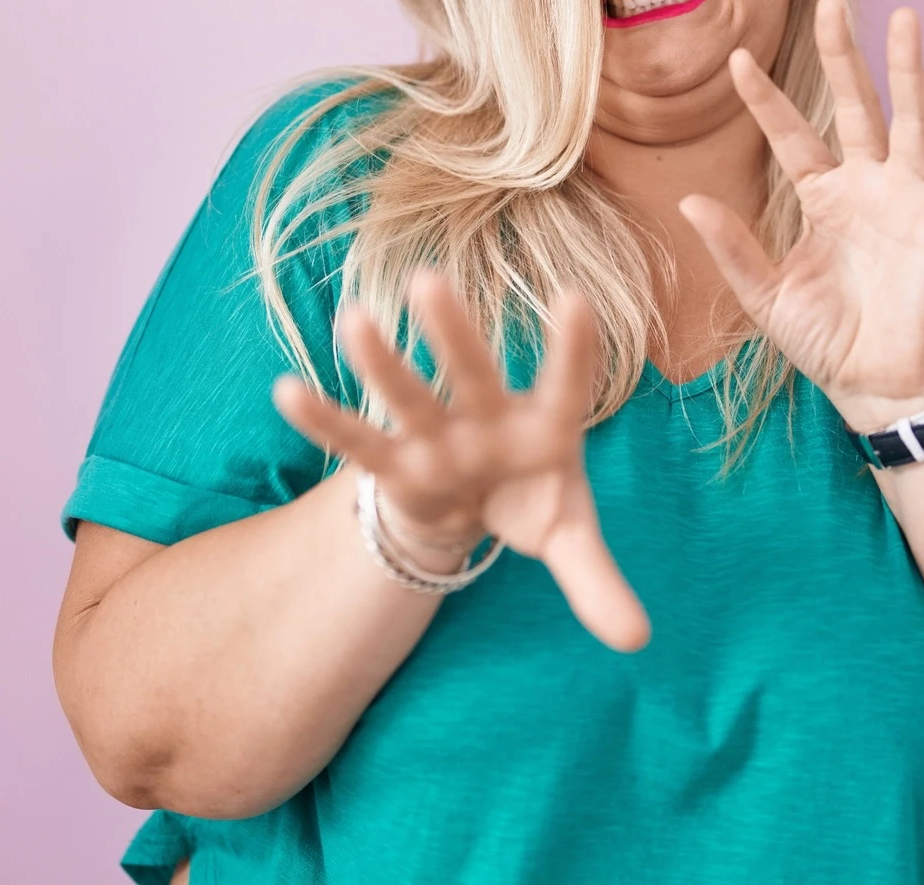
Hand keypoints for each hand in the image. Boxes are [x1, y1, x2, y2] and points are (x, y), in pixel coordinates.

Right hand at [271, 270, 650, 651]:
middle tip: (429, 280)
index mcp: (546, 426)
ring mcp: (437, 435)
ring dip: (382, 362)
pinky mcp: (395, 462)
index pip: (566, 385)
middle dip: (453, 333)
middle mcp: (487, 418)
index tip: (577, 300)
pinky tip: (286, 391)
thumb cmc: (531, 498)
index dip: (572, 349)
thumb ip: (598, 581)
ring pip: (407, 395)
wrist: (479, 504)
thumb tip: (638, 642)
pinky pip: (355, 442)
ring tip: (352, 318)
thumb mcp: (568, 538)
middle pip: (472, 373)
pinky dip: (323, 422)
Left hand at [678, 0, 923, 432]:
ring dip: (907, 69)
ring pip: (908, 119)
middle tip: (829, 0)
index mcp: (821, 200)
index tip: (735, 59)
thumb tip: (690, 199)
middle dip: (841, 54)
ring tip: (905, 16)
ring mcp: (906, 199)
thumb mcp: (766, 295)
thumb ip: (733, 247)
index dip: (764, 100)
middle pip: (851, 106)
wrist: (877, 386)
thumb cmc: (827, 341)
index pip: (789, 136)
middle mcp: (865, 187)